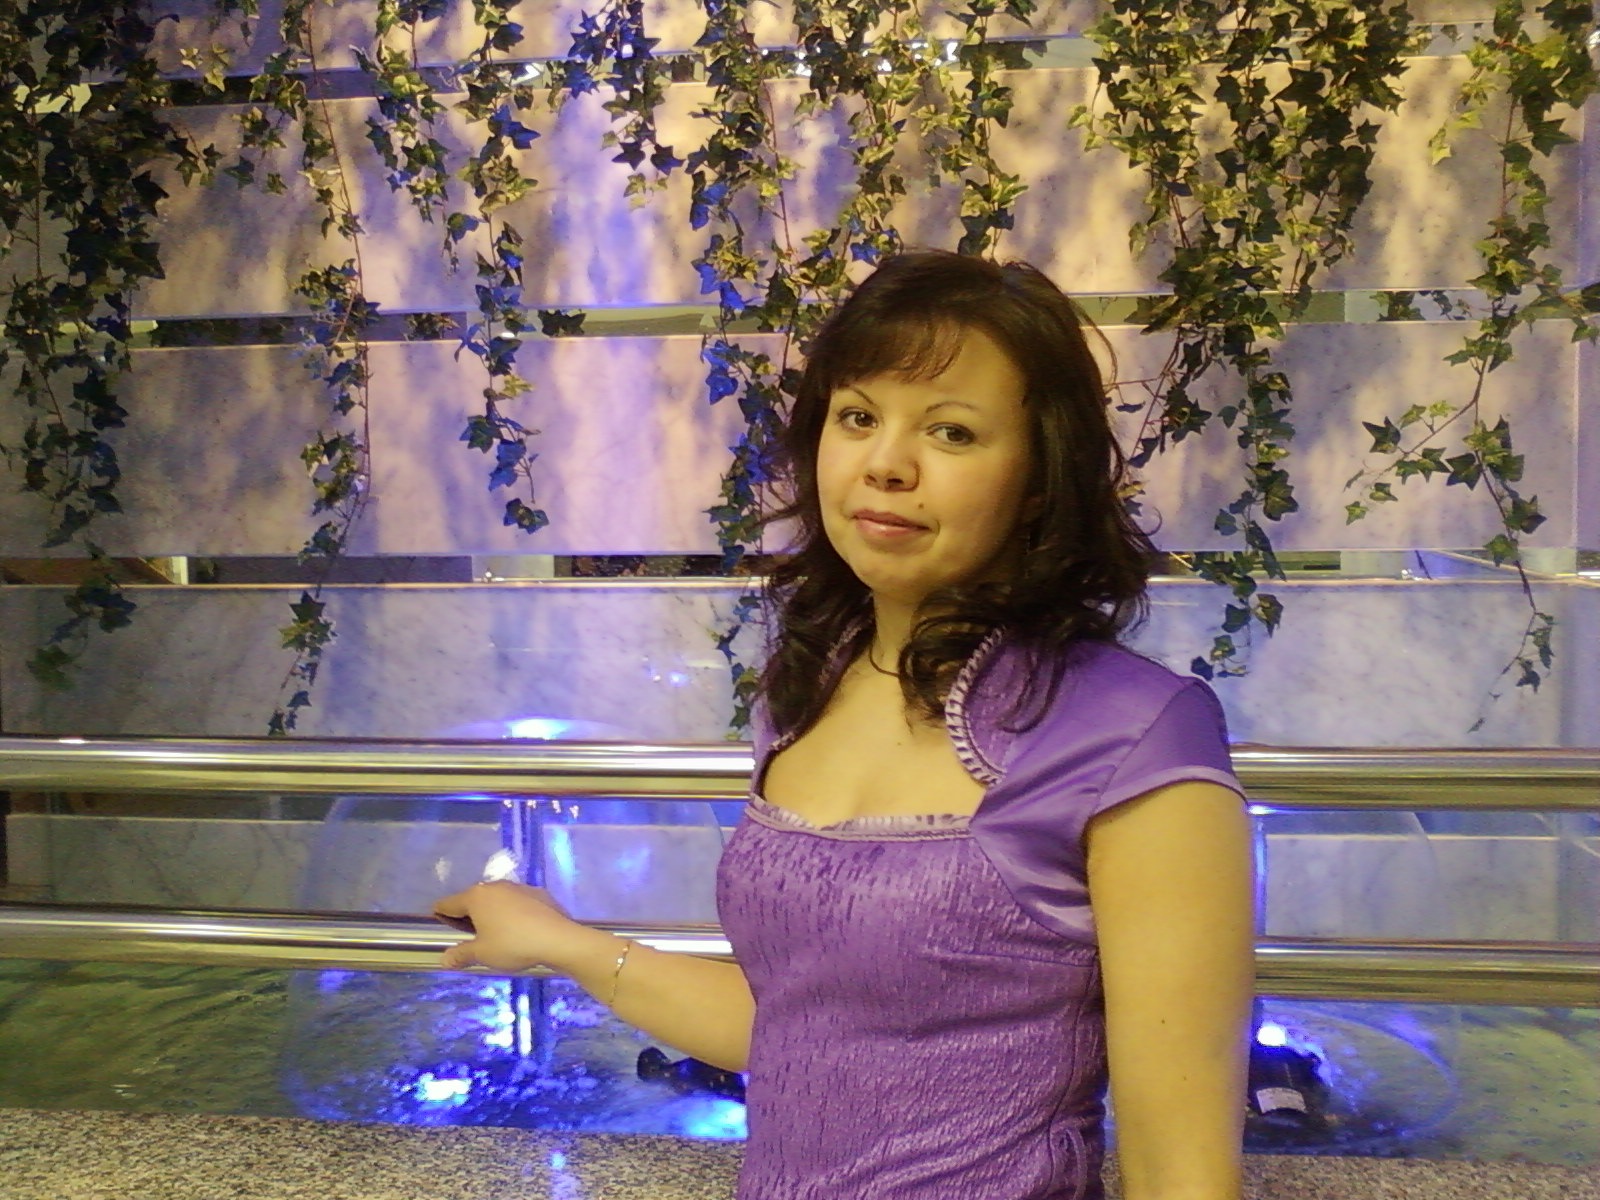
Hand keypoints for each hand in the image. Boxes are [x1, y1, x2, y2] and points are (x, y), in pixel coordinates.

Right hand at [432, 880, 604, 973]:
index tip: (438, 922)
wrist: (557, 939)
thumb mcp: (482, 954)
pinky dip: (513, 913)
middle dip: (468, 915)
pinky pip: (517, 902)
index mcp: (476, 897)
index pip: (448, 903)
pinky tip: (520, 930)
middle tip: (469, 936)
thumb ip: (460, 954)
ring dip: (492, 913)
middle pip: (473, 899)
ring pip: (496, 899)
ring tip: (495, 934)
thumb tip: (444, 959)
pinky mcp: (538, 893)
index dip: (441, 914)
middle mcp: (495, 886)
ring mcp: (519, 887)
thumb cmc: (513, 945)